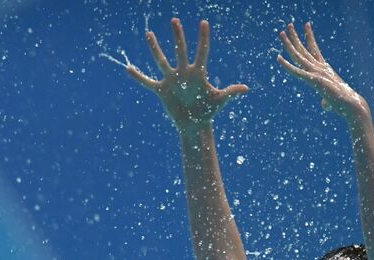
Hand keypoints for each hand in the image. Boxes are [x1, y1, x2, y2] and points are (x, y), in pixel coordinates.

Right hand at [127, 18, 247, 132]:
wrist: (194, 124)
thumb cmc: (208, 111)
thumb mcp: (219, 100)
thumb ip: (230, 92)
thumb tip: (245, 89)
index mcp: (199, 73)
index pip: (202, 51)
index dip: (203, 38)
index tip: (204, 23)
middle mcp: (184, 72)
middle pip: (180, 50)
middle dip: (178, 35)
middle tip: (175, 20)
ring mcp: (171, 80)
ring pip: (161, 60)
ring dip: (155, 48)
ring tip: (149, 34)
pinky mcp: (162, 90)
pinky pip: (147, 82)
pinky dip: (138, 77)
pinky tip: (128, 69)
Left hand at [277, 22, 367, 118]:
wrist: (351, 105)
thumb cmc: (343, 103)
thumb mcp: (330, 99)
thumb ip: (325, 99)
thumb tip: (325, 104)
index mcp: (323, 68)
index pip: (314, 49)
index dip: (309, 37)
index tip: (306, 25)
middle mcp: (319, 67)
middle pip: (304, 49)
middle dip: (295, 36)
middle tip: (289, 24)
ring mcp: (316, 72)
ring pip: (299, 55)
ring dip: (289, 43)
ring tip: (282, 32)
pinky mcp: (313, 80)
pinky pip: (297, 72)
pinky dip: (287, 65)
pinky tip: (278, 58)